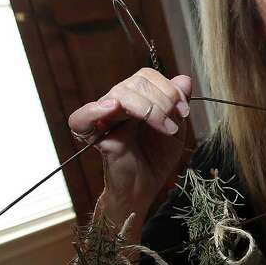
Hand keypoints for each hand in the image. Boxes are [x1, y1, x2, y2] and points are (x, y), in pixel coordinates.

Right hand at [67, 69, 192, 218]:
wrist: (145, 187)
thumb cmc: (156, 158)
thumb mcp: (175, 129)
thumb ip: (177, 104)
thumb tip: (184, 79)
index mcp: (136, 100)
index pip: (146, 77)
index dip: (167, 88)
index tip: (183, 111)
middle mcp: (118, 105)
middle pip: (135, 82)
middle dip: (162, 99)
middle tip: (174, 123)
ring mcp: (105, 119)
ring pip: (120, 93)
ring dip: (149, 108)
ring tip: (163, 128)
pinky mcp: (96, 137)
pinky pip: (81, 118)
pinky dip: (95, 110)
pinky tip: (113, 109)